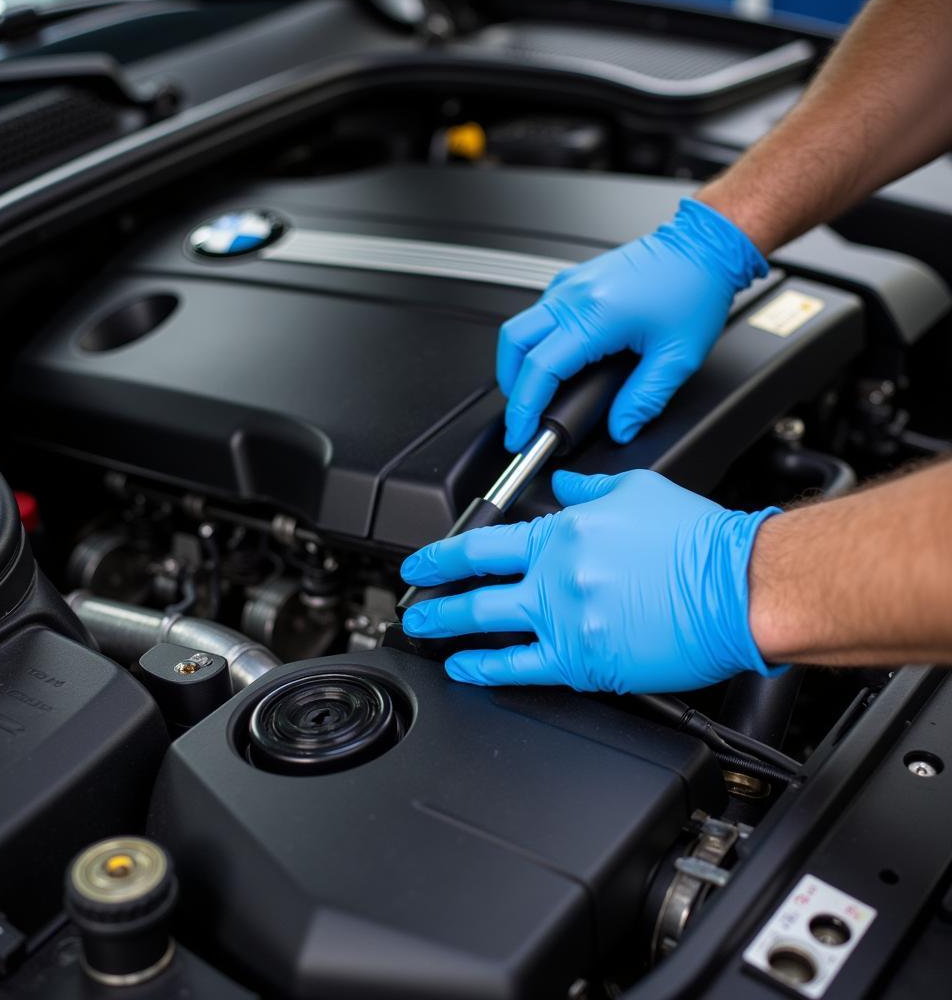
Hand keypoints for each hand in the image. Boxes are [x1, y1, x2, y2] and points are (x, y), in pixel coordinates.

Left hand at [400, 470, 781, 693]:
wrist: (740, 585)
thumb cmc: (699, 540)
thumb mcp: (637, 489)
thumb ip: (587, 488)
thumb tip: (561, 483)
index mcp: (564, 531)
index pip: (483, 541)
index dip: (442, 553)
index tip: (422, 561)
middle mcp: (555, 573)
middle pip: (473, 584)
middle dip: (431, 593)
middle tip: (411, 600)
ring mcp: (565, 619)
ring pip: (485, 623)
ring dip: (445, 627)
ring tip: (422, 630)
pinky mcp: (584, 660)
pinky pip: (520, 667)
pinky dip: (484, 668)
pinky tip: (464, 667)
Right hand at [498, 199, 766, 451]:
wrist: (702, 246)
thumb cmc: (694, 289)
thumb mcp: (678, 357)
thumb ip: (644, 400)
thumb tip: (621, 429)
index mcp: (594, 316)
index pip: (540, 369)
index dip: (525, 408)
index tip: (522, 433)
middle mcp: (573, 296)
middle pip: (513, 343)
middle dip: (510, 385)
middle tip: (522, 415)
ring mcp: (570, 285)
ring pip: (519, 327)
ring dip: (518, 363)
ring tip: (534, 392)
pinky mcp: (573, 281)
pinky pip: (538, 313)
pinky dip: (534, 342)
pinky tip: (553, 360)